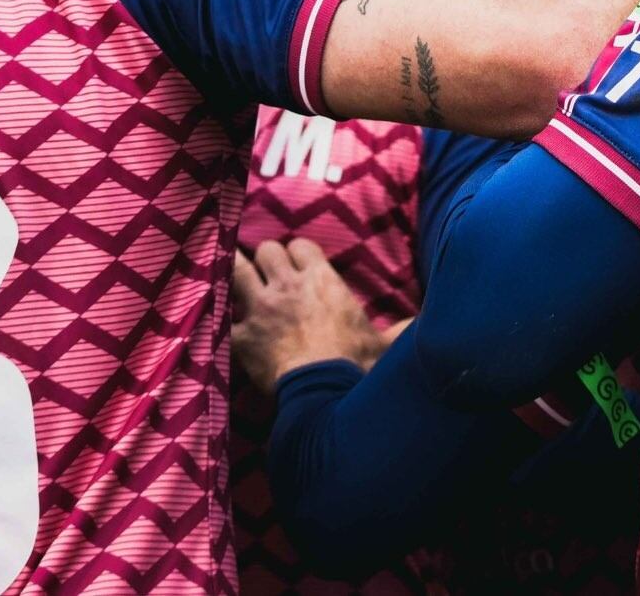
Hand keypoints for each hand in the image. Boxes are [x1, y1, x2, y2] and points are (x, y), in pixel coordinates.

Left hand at [231, 238, 393, 392]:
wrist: (324, 393)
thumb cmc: (356, 365)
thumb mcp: (385, 344)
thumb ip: (401, 329)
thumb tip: (423, 323)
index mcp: (322, 281)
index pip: (302, 246)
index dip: (298, 253)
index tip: (298, 263)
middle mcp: (288, 285)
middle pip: (268, 250)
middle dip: (267, 259)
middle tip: (268, 273)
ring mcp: (261, 307)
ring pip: (238, 268)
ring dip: (235, 269)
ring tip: (229, 270)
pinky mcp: (242, 335)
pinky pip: (222, 316)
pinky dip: (221, 319)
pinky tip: (217, 321)